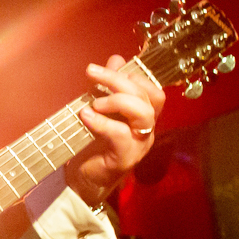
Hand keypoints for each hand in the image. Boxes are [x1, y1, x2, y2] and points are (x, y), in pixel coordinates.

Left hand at [68, 56, 165, 201]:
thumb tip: (116, 59)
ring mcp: (139, 144)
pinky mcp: (125, 158)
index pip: (154, 91)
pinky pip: (120, 134)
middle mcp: (147, 130)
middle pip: (148, 97)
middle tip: (92, 72)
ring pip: (143, 113)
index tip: (109, 68)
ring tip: (94, 102)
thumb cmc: (94, 144)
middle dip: (119, 80)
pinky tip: (85, 116)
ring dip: (117, 100)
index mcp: (144, 117)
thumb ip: (109, 86)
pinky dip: (102, 122)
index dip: (135, 76)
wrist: (84, 179)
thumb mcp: (100, 109)